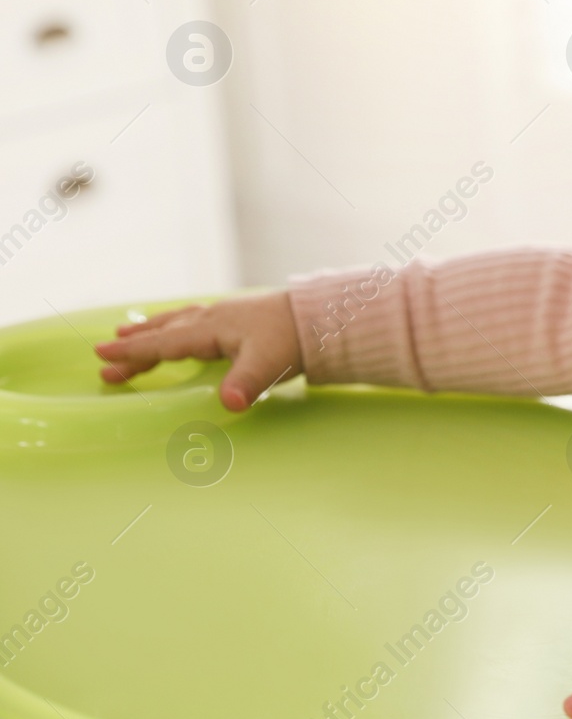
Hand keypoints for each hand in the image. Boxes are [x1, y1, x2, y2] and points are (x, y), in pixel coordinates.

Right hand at [92, 292, 302, 411]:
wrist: (320, 316)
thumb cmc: (293, 339)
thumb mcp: (268, 364)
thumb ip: (246, 383)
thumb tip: (230, 403)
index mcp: (212, 329)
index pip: (165, 343)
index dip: (134, 351)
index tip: (103, 355)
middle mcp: (212, 318)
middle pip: (165, 332)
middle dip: (135, 345)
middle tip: (104, 355)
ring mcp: (224, 314)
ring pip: (178, 322)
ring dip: (152, 329)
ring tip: (128, 331)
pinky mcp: (237, 316)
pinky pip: (194, 319)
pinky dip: (176, 324)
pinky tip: (177, 326)